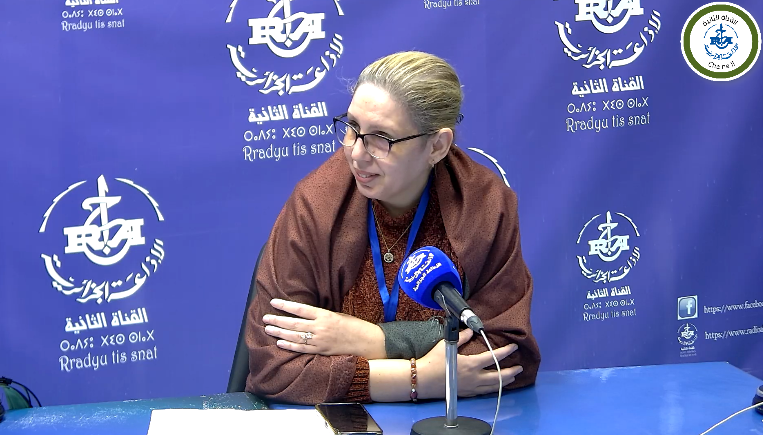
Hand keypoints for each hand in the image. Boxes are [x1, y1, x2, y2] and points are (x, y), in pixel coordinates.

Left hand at [262, 298, 385, 358]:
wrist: (367, 342)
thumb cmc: (353, 326)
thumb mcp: (337, 314)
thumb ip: (321, 315)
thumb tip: (303, 314)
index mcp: (325, 315)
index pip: (300, 309)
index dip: (285, 305)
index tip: (273, 302)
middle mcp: (320, 328)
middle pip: (294, 323)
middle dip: (278, 320)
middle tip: (265, 317)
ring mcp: (320, 341)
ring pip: (295, 336)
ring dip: (280, 332)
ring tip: (268, 329)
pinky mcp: (321, 351)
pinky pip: (302, 349)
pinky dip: (290, 346)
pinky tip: (280, 342)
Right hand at [416, 329, 522, 398]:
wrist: (423, 380)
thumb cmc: (433, 362)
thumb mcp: (447, 345)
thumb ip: (462, 338)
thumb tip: (469, 330)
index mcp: (471, 364)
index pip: (493, 358)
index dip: (506, 352)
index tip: (514, 348)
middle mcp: (474, 377)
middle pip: (498, 376)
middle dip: (511, 372)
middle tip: (520, 368)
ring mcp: (471, 387)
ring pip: (493, 386)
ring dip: (504, 382)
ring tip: (512, 379)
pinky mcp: (465, 393)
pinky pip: (483, 391)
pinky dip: (492, 388)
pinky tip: (494, 386)